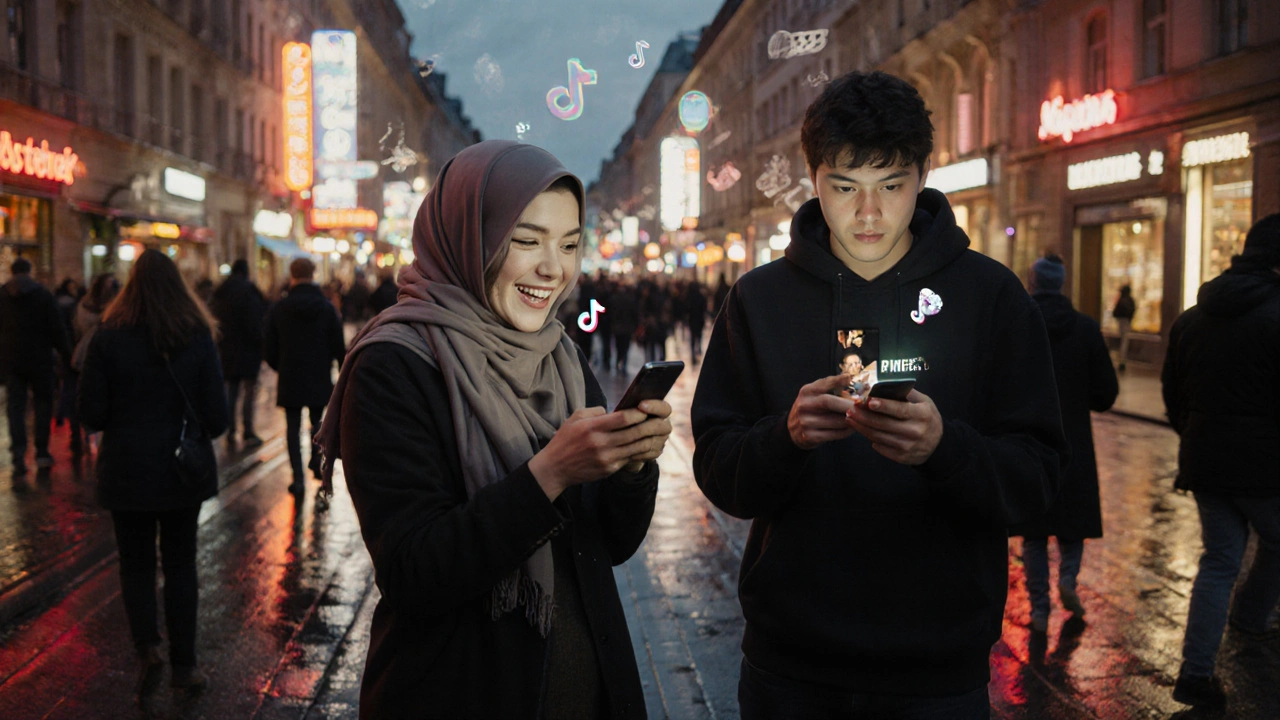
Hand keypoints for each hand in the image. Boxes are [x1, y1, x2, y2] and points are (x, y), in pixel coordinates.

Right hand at [528, 405, 669, 499]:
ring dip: (652, 439)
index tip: (646, 408)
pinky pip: (632, 459)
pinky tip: (650, 445)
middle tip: (660, 420)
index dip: (639, 413)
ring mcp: (606, 459)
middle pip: (635, 433)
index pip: (624, 418)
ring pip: (638, 448)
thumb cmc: (565, 439)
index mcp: (592, 428)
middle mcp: (600, 444)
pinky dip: (643, 452)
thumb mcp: (575, 418)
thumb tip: (616, 411)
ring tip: (660, 432)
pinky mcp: (609, 469)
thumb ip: (596, 412)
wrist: (555, 468)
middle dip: (651, 425)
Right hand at [787, 374, 858, 449]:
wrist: (793, 430)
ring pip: (836, 421)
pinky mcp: (810, 436)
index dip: (839, 380)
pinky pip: (834, 434)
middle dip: (849, 404)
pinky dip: (846, 431)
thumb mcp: (815, 394)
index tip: (851, 378)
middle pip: (829, 401)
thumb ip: (831, 387)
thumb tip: (853, 380)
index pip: (825, 383)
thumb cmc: (812, 409)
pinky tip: (852, 428)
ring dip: (851, 420)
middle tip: (863, 405)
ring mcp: (805, 422)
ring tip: (861, 417)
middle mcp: (804, 405)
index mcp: (807, 391)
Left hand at [843, 389, 942, 464]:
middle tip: (850, 409)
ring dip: (862, 427)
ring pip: (879, 436)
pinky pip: (881, 448)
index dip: (883, 405)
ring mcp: (908, 446)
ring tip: (851, 418)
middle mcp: (916, 431)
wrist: (938, 445)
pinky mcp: (902, 457)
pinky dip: (870, 438)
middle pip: (884, 424)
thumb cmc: (927, 418)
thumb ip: (907, 393)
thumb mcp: (924, 402)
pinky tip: (863, 430)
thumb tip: (885, 384)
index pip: (900, 409)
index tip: (868, 401)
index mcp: (922, 415)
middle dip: (864, 416)